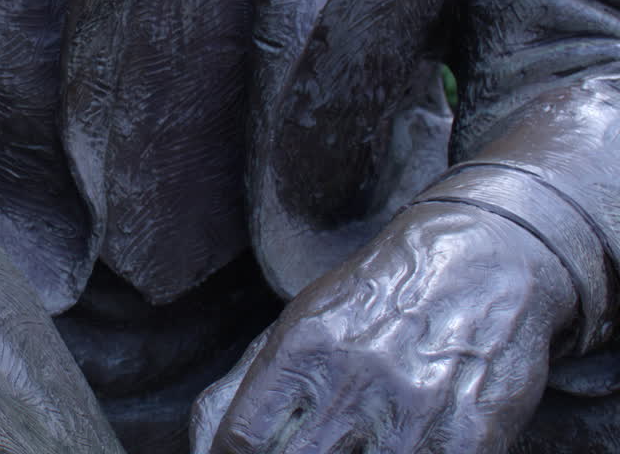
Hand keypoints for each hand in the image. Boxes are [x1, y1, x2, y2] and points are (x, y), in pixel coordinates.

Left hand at [191, 204, 576, 452]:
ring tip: (347, 450)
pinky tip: (391, 450)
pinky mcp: (471, 434)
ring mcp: (415, 410)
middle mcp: (356, 378)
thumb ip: (248, 384)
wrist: (485, 256)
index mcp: (305, 347)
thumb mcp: (302, 321)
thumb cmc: (376, 297)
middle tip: (301, 450)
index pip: (244, 437)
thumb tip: (205, 448)